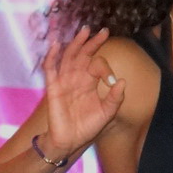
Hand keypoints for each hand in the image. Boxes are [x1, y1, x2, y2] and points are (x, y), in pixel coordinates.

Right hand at [39, 27, 124, 158]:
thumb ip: (114, 98)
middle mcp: (77, 78)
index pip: (97, 64)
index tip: (111, 82)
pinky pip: (50, 69)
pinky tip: (56, 45)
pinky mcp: (53, 88)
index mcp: (90, 82)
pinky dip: (51, 57)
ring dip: (75, 43)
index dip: (106, 69)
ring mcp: (64, 81)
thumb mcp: (107, 113)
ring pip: (68, 56)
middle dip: (92, 42)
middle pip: (84, 54)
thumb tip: (121, 81)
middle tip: (102, 30)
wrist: (69, 141)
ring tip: (83, 31)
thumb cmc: (87, 127)